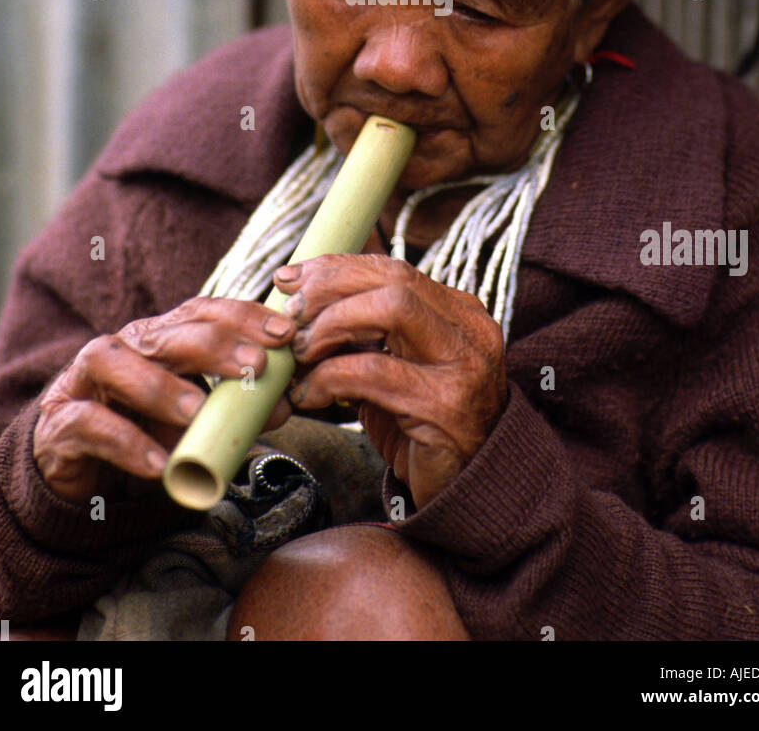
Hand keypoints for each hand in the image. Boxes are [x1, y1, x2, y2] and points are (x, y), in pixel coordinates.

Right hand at [33, 298, 296, 501]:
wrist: (80, 476)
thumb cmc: (142, 433)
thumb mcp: (192, 421)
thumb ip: (233, 410)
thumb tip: (283, 405)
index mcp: (157, 339)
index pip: (199, 312)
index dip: (241, 317)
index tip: (283, 333)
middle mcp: (121, 349)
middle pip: (162, 333)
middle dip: (212, 345)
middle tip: (253, 365)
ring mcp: (84, 382)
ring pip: (114, 362)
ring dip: (158, 386)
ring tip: (196, 412)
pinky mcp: (60, 424)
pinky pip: (89, 423)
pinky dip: (125, 442)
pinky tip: (158, 463)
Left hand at [274, 255, 506, 508]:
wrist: (467, 491)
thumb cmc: (421, 426)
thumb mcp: (397, 366)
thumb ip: (367, 332)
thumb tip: (306, 294)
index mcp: (459, 313)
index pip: (393, 267)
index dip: (336, 268)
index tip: (291, 280)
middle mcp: (468, 330)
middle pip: (393, 278)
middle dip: (330, 288)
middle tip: (290, 316)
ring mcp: (462, 366)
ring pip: (391, 309)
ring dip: (331, 325)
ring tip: (300, 352)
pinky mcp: (444, 406)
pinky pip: (374, 373)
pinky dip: (329, 377)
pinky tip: (308, 394)